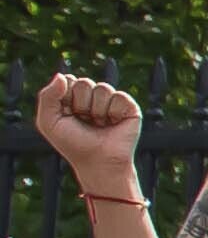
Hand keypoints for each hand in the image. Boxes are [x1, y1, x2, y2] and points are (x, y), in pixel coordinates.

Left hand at [29, 75, 138, 198]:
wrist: (98, 162)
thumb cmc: (72, 144)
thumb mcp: (49, 121)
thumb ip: (47, 96)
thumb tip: (62, 75)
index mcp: (73, 97)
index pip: (68, 80)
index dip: (65, 97)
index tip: (67, 115)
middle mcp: (93, 97)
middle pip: (84, 82)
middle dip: (81, 104)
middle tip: (85, 121)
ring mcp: (111, 101)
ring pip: (102, 88)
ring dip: (97, 110)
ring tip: (99, 124)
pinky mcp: (129, 106)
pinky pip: (119, 96)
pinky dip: (113, 113)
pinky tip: (113, 123)